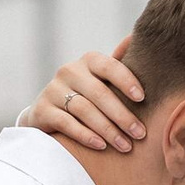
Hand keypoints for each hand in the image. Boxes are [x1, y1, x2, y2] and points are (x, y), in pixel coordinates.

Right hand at [19, 37, 147, 152]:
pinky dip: (86, 135)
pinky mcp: (42, 110)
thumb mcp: (102, 80)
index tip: (142, 99)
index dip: (126, 80)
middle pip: (99, 93)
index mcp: (89, 61)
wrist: (47, 113)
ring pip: (84, 110)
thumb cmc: (86, 96)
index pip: (109, 66)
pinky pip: (67, 123)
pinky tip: (101, 146)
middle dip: (122, 115)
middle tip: (140, 134)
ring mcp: (53, 90)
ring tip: (125, 145)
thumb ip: (119, 67)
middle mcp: (69, 71)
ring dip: (108, 130)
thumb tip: (134, 38)